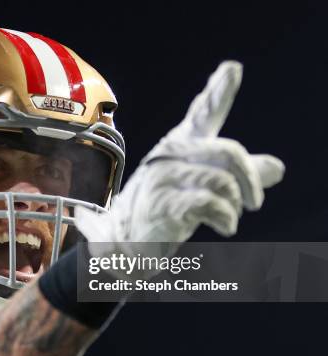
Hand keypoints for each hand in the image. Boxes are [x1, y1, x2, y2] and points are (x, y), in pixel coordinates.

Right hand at [75, 61, 284, 257]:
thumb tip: (278, 167)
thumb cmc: (165, 208)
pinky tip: (225, 227)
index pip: (202, 114)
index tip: (232, 68)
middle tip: (256, 203)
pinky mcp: (164, 203)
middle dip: (250, 179)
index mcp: (180, 145)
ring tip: (229, 217)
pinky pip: (211, 203)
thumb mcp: (201, 187)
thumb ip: (239, 174)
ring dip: (235, 205)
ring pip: (223, 181)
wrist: (124, 240)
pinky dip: (227, 218)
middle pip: (228, 152)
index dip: (218, 91)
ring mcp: (164, 178)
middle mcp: (171, 155)